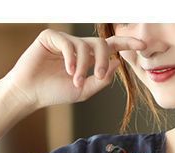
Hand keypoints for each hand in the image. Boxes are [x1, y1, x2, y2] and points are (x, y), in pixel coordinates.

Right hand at [2, 28, 145, 110]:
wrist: (31, 93)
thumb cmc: (55, 92)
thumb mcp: (84, 90)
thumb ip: (102, 79)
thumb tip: (118, 62)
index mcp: (88, 58)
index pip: (111, 46)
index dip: (127, 44)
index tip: (143, 46)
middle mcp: (78, 46)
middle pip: (102, 44)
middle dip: (103, 60)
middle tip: (98, 76)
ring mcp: (65, 40)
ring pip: (85, 46)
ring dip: (83, 66)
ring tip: (75, 81)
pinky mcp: (51, 37)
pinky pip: (68, 43)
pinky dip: (71, 58)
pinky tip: (68, 70)